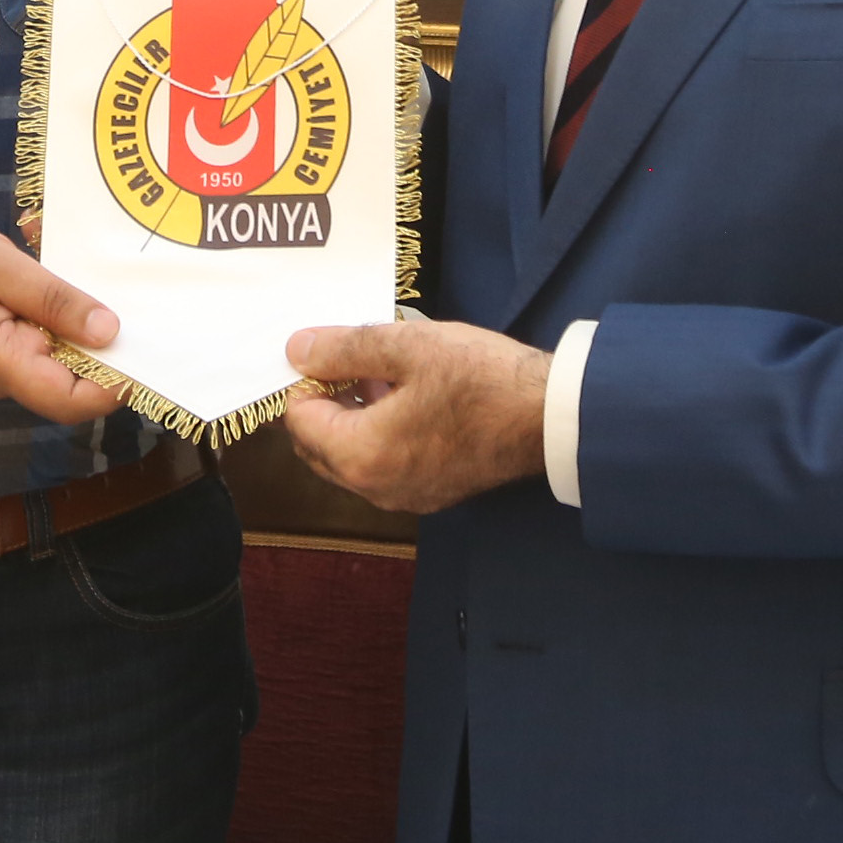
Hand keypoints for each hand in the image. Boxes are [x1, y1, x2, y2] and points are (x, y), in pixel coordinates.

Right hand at [0, 219, 122, 423]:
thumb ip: (54, 299)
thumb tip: (110, 331)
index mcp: (4, 362)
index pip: (72, 400)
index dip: (116, 385)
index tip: (148, 348)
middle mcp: (9, 375)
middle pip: (77, 380)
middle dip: (111, 344)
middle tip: (137, 294)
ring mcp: (7, 363)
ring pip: (66, 356)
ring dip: (86, 319)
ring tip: (100, 274)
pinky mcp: (6, 345)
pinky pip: (47, 338)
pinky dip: (62, 309)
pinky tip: (62, 268)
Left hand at [282, 319, 550, 512]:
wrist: (546, 418)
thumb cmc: (478, 378)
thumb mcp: (407, 346)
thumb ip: (344, 349)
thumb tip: (296, 349)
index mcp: (359, 455)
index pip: (298, 420)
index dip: (304, 380)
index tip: (327, 350)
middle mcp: (374, 488)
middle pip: (318, 446)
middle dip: (323, 401)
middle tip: (348, 358)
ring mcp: (403, 496)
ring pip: (350, 458)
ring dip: (351, 417)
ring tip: (378, 370)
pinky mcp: (429, 494)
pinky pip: (382, 466)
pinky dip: (377, 435)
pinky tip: (405, 398)